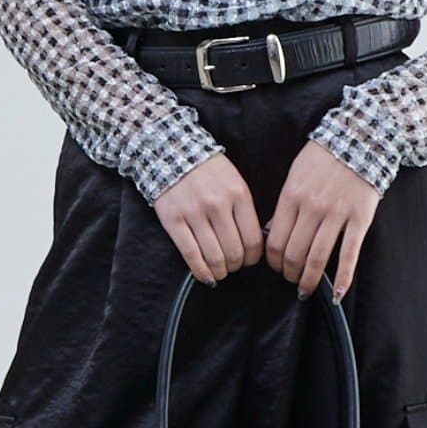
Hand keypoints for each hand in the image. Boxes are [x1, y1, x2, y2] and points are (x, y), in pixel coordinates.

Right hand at [152, 152, 264, 284]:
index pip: (253, 239)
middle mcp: (218, 204)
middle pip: (234, 252)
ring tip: (220, 272)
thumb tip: (255, 244)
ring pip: (214, 256)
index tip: (249, 261)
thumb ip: (244, 209)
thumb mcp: (234, 181)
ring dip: (220, 271)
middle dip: (236, 266)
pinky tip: (206, 276)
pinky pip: (191, 254)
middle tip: (233, 267)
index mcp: (238, 194)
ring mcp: (194, 213)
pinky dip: (201, 271)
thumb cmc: (208, 170)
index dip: (253, 258)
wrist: (171, 151)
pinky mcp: (173, 220)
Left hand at [264, 140, 380, 302]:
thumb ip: (284, 204)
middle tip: (290, 281)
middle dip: (288, 274)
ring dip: (308, 280)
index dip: (272, 262)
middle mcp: (312, 208)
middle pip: (293, 254)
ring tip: (305, 290)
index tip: (275, 268)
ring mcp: (337, 214)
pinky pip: (349, 254)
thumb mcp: (295, 174)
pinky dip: (342, 278)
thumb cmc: (324, 157)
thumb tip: (272, 234)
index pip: (274, 241)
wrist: (361, 138)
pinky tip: (336, 293)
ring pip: (317, 258)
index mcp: (292, 196)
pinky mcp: (359, 219)